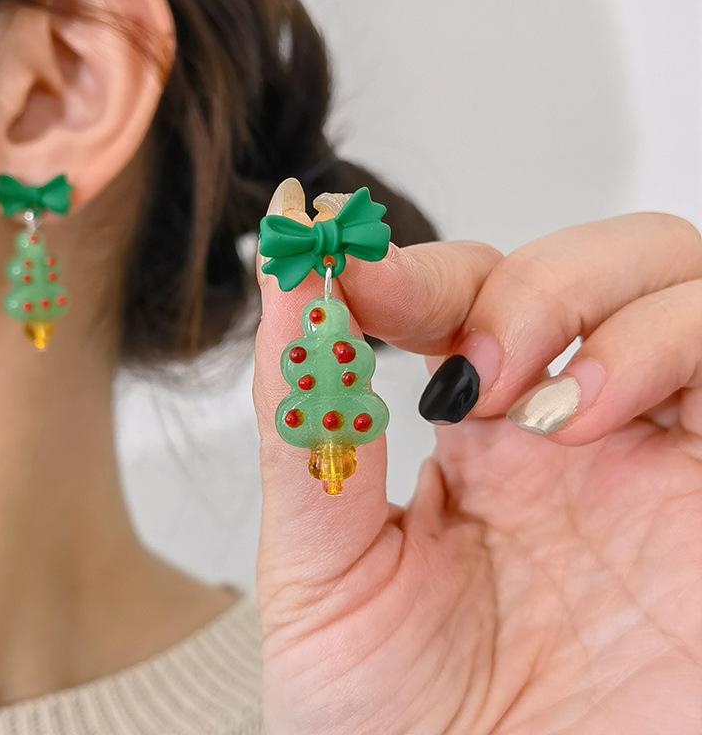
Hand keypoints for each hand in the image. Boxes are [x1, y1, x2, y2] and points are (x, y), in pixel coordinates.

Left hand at [253, 213, 701, 734]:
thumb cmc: (401, 725)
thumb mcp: (322, 568)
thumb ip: (305, 424)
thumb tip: (283, 285)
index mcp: (479, 440)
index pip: (464, 294)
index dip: (406, 265)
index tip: (335, 256)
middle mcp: (577, 430)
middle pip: (583, 265)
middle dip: (519, 281)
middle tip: (465, 362)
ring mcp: (661, 454)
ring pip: (674, 276)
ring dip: (593, 299)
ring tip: (528, 399)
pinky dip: (669, 341)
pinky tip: (593, 415)